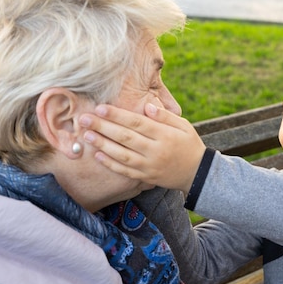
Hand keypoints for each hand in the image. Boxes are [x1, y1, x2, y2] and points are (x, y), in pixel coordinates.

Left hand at [79, 103, 206, 193]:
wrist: (198, 174)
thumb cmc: (190, 145)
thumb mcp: (184, 126)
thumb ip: (165, 116)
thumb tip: (147, 105)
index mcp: (164, 135)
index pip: (137, 123)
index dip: (118, 115)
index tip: (101, 108)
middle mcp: (155, 151)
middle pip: (125, 137)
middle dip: (103, 127)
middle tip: (84, 119)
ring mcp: (149, 166)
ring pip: (122, 155)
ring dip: (102, 145)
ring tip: (87, 135)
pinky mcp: (146, 177)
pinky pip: (125, 171)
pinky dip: (110, 164)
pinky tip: (97, 155)